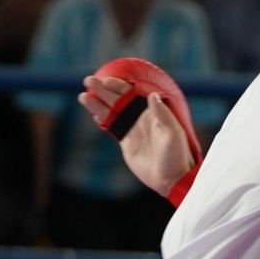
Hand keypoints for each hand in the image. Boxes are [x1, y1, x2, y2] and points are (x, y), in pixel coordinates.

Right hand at [79, 76, 197, 196]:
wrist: (170, 177)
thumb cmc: (176, 154)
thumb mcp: (173, 133)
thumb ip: (162, 115)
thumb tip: (153, 95)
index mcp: (151, 111)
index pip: (132, 93)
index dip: (118, 86)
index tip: (106, 81)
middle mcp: (140, 116)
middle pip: (117, 99)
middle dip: (102, 89)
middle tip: (88, 80)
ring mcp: (131, 128)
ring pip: (110, 111)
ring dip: (97, 103)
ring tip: (83, 96)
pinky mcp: (125, 141)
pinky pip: (111, 126)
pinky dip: (101, 119)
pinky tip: (92, 113)